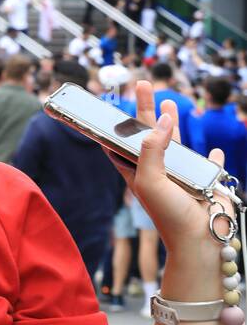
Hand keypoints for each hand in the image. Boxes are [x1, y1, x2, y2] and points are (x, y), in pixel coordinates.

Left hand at [103, 80, 233, 253]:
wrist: (200, 241)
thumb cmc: (168, 215)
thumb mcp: (150, 180)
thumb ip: (152, 149)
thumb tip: (160, 120)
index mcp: (138, 173)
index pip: (121, 144)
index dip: (116, 125)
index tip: (108, 105)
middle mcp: (158, 172)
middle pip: (148, 134)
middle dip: (144, 109)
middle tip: (142, 84)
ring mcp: (182, 175)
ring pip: (176, 144)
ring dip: (173, 123)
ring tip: (169, 103)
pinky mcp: (206, 181)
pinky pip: (210, 166)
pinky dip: (214, 158)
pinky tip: (215, 152)